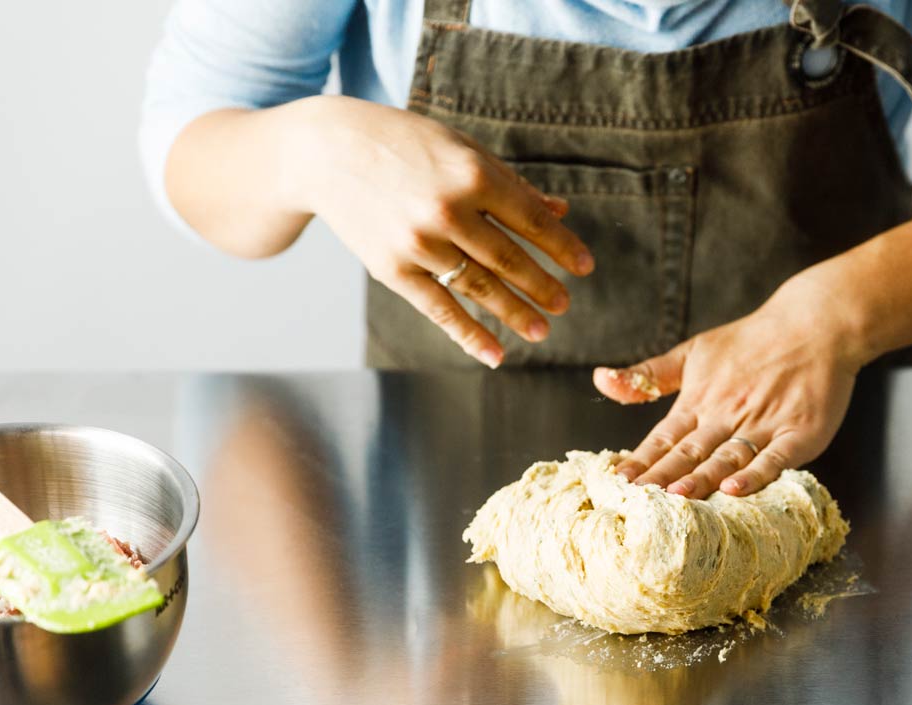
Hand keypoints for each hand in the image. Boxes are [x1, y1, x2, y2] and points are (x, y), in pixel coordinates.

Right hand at [293, 97, 594, 366]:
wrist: (327, 152)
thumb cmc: (405, 145)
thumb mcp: (461, 150)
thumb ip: (510, 183)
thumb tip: (560, 210)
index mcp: (473, 175)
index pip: (532, 220)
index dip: (562, 247)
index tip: (584, 268)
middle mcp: (449, 211)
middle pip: (510, 260)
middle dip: (543, 286)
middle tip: (564, 305)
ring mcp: (420, 244)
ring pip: (481, 288)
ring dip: (516, 314)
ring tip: (541, 331)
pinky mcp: (392, 269)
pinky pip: (440, 310)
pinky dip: (470, 335)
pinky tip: (495, 353)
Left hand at [593, 275, 867, 498]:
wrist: (813, 324)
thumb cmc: (750, 342)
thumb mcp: (693, 352)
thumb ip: (648, 375)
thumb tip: (599, 379)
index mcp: (699, 400)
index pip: (663, 437)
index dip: (641, 460)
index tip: (617, 482)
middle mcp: (726, 414)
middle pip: (689, 452)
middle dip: (662, 478)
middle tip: (637, 500)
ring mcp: (762, 423)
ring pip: (726, 457)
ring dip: (701, 477)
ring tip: (676, 496)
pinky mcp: (798, 433)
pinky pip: (773, 458)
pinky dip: (755, 475)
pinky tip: (734, 490)